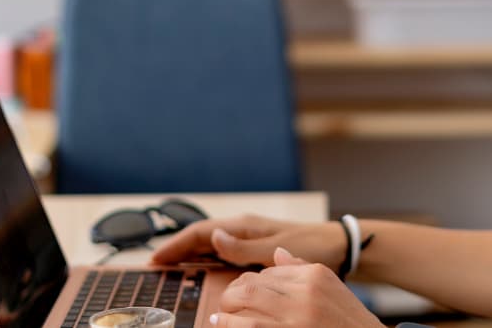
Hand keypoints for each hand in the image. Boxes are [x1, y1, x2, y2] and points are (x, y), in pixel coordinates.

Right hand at [151, 214, 346, 269]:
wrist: (336, 244)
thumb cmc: (311, 245)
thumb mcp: (277, 249)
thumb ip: (244, 247)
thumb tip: (214, 239)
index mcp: (244, 225)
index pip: (200, 232)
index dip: (176, 244)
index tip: (156, 257)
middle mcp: (243, 228)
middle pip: (200, 237)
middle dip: (176, 248)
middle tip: (154, 264)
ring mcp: (248, 237)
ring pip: (209, 243)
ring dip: (189, 253)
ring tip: (169, 265)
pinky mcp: (255, 247)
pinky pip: (222, 251)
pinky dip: (206, 258)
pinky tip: (200, 267)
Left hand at [210, 248, 384, 327]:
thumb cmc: (348, 318)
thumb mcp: (331, 285)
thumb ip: (302, 268)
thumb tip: (278, 254)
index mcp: (313, 276)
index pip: (268, 272)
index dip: (250, 281)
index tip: (243, 291)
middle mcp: (303, 293)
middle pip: (252, 285)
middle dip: (232, 293)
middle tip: (226, 302)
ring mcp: (295, 318)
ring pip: (246, 304)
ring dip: (226, 310)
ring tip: (220, 316)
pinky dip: (231, 326)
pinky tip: (223, 325)